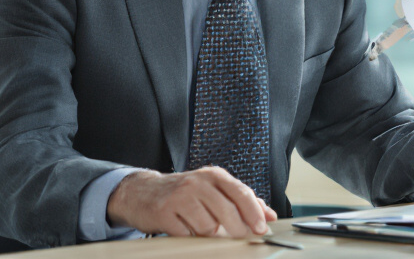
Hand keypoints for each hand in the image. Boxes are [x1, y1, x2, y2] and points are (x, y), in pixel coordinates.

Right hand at [106, 167, 276, 237]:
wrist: (144, 192)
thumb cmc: (185, 193)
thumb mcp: (214, 190)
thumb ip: (242, 201)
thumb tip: (269, 215)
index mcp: (214, 176)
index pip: (240, 192)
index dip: (254, 213)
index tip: (262, 229)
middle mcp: (197, 182)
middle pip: (226, 210)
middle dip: (237, 229)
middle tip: (238, 238)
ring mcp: (180, 196)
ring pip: (207, 226)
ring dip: (208, 234)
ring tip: (200, 226)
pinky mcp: (164, 212)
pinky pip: (187, 234)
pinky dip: (189, 237)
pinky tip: (184, 228)